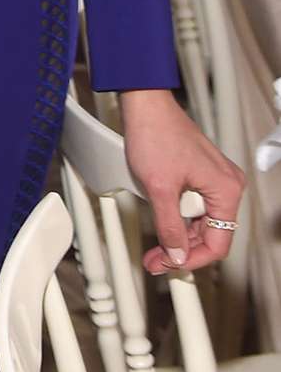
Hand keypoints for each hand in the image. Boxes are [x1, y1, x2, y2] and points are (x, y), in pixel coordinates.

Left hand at [120, 88, 244, 275]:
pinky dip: (178, 221)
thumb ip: (169, 227)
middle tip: (157, 262)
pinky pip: (195, 208)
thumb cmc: (156, 134)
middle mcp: (226, 185)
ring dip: (179, 238)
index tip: (170, 266)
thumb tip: (176, 255)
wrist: (145, 105)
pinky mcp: (200, 174)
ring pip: (201, 223)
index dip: (193, 259)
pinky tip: (163, 230)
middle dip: (182, 251)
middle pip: (210, 234)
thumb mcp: (160, 189)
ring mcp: (214, 179)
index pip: (219, 242)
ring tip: (156, 251)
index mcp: (226, 190)